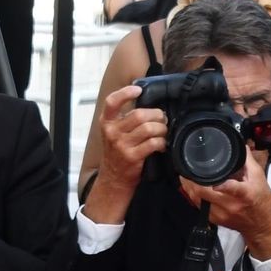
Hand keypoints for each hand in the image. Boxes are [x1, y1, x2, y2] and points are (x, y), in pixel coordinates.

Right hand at [84, 84, 165, 224]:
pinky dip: (162, 142)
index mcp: (106, 122)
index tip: (138, 90)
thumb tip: (147, 105)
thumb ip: (124, 119)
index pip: (112, 101)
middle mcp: (112, 132)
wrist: (113, 180)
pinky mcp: (132, 157)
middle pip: (139, 114)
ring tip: (163, 132)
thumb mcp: (113, 133)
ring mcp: (122, 145)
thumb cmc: (117, 154)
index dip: (126, 93)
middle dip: (156, 115)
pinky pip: (153, 143)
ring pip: (148, 128)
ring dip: (162, 129)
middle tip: (162, 119)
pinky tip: (162, 145)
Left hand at [180, 148, 270, 258]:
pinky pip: (198, 206)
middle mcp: (231, 205)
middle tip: (186, 169)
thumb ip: (248, 161)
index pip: (232, 188)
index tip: (214, 180)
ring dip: (189, 187)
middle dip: (192, 180)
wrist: (262, 227)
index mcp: (244, 194)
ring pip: (197, 200)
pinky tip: (192, 188)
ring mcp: (221, 214)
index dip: (222, 184)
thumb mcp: (260, 179)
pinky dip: (193, 195)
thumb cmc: (262, 203)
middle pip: (204, 192)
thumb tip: (240, 146)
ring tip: (185, 176)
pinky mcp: (215, 220)